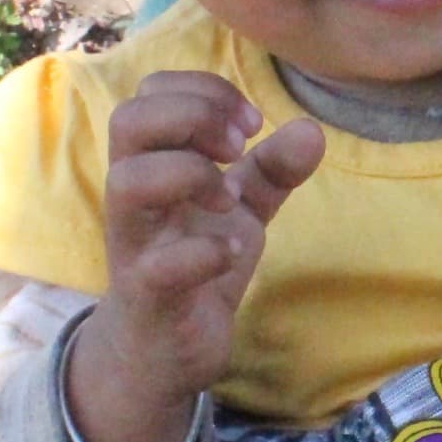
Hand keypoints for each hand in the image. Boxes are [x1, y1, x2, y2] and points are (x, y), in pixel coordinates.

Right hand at [64, 74, 320, 441]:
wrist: (165, 352)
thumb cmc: (192, 265)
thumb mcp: (240, 211)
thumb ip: (272, 170)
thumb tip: (313, 128)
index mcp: (151, 164)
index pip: (150, 92)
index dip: (203, 90)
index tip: (251, 123)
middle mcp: (132, 196)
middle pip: (129, 119)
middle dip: (194, 116)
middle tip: (239, 146)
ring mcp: (134, 244)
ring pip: (129, 181)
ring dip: (191, 175)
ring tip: (228, 199)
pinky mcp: (148, 295)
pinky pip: (161, 264)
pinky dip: (206, 250)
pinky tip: (232, 252)